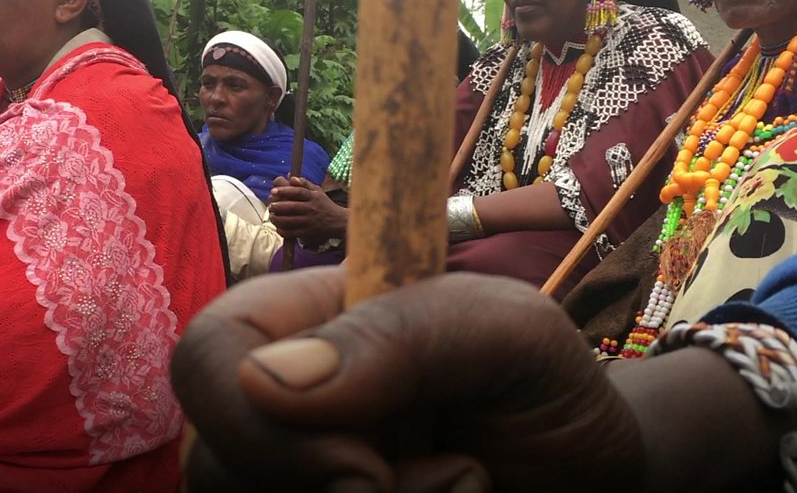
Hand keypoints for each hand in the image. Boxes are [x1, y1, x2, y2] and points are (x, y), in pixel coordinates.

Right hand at [171, 268, 644, 491]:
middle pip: (214, 459)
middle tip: (450, 477)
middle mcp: (287, 398)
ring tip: (462, 487)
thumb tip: (264, 378)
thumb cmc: (547, 382)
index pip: (210, 351)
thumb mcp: (506, 333)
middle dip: (325, 489)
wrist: (586, 469)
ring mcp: (300, 468)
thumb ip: (402, 335)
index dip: (248, 417)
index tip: (361, 464)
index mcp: (311, 320)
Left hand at [268, 176, 347, 242]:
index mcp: (313, 197)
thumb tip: (290, 177)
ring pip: (290, 221)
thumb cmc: (324, 205)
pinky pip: (293, 233)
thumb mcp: (317, 191)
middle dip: (278, 206)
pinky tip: (279, 228)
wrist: (338, 222)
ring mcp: (309, 222)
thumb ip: (304, 183)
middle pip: (292, 206)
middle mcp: (311, 208)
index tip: (273, 191)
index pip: (298, 192)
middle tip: (271, 205)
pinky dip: (283, 231)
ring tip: (272, 216)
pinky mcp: (308, 232)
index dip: (284, 190)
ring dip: (278, 219)